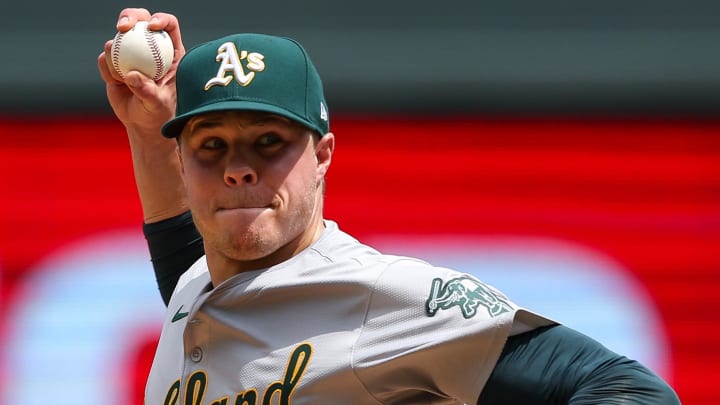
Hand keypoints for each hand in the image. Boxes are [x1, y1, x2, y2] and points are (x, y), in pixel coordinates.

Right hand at [97, 8, 185, 134]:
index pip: (169, 26)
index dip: (161, 19)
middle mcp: (151, 48)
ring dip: (115, 51)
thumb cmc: (158, 113)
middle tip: (122, 27)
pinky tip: (115, 82)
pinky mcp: (114, 63)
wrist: (142, 123)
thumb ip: (147, 90)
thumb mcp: (157, 104)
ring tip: (121, 77)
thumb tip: (131, 75)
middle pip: (140, 20)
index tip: (152, 26)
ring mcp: (131, 54)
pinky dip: (107, 68)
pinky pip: (105, 58)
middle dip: (130, 16)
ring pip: (118, 37)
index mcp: (171, 52)